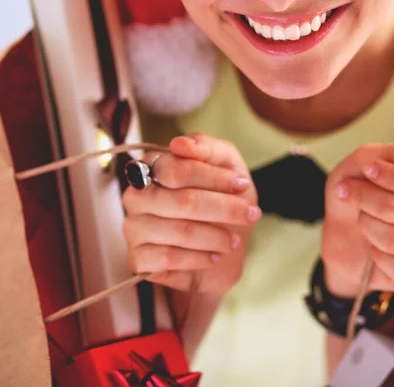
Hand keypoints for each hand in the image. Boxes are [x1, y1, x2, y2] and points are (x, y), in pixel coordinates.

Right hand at [122, 133, 259, 294]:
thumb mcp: (226, 165)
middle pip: (183, 202)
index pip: (177, 169)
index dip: (214, 177)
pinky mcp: (137, 259)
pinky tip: (214, 255)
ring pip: (181, 231)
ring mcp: (133, 227)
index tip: (242, 184)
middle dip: (225, 208)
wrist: (219, 248)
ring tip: (233, 240)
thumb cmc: (220, 199)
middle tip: (251, 214)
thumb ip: (207, 148)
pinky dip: (201, 258)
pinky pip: (171, 258)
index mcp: (153, 165)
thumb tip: (180, 144)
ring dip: (217, 236)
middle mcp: (137, 195)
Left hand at [322, 143, 393, 297]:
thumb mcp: (363, 161)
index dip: (393, 177)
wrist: (338, 230)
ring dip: (368, 226)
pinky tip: (373, 249)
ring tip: (362, 220)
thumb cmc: (356, 190)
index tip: (368, 171)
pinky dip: (377, 256)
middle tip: (351, 194)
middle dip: (369, 199)